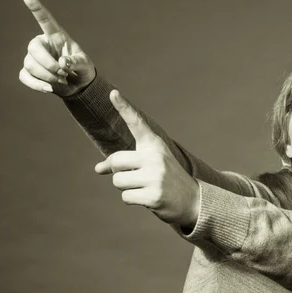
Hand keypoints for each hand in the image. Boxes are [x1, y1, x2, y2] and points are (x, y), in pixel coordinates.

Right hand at [19, 0, 95, 96]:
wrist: (79, 86)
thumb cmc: (82, 70)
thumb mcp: (85, 65)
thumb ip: (76, 62)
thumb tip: (61, 63)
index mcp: (56, 36)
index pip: (45, 20)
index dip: (36, 8)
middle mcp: (43, 44)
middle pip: (33, 48)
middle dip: (47, 65)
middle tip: (63, 74)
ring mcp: (34, 58)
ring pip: (29, 64)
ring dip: (46, 77)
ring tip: (61, 80)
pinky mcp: (29, 72)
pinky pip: (25, 77)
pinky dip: (37, 85)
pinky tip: (49, 89)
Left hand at [95, 90, 200, 226]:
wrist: (194, 200)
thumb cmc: (165, 179)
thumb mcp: (148, 165)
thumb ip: (124, 163)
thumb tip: (97, 169)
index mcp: (154, 145)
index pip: (136, 123)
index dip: (124, 107)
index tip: (113, 93)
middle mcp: (155, 157)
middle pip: (116, 160)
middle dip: (118, 172)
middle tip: (135, 178)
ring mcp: (156, 176)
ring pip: (118, 181)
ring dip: (126, 187)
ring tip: (145, 187)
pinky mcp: (154, 196)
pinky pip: (125, 197)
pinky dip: (133, 200)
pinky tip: (149, 198)